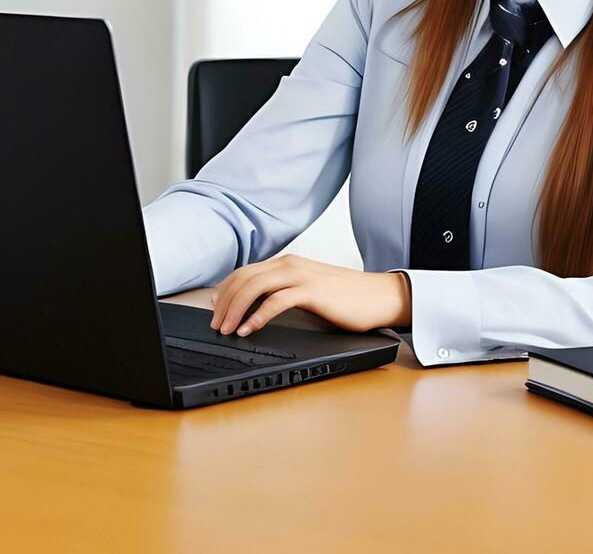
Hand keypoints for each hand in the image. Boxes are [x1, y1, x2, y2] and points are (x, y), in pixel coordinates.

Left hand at [208, 253, 411, 336]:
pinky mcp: (311, 291)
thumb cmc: (345, 297)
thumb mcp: (307, 290)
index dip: (224, 290)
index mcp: (286, 263)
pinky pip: (276, 301)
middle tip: (214, 324)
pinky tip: (249, 329)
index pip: (244, 272)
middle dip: (224, 302)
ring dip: (235, 309)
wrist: (380, 296)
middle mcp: (289, 264)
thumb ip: (282, 292)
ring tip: (227, 329)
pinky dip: (258, 316)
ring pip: (254, 287)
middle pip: (243, 279)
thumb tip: (254, 308)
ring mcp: (300, 276)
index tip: (213, 308)